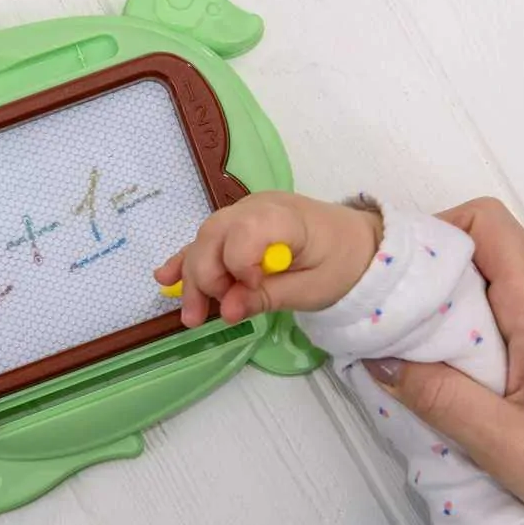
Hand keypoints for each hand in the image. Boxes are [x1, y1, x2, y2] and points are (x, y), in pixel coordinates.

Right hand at [154, 192, 381, 327]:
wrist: (358, 244)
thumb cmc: (341, 264)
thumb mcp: (314, 289)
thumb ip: (269, 297)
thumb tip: (227, 311)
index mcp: (284, 217)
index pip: (244, 232)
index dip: (239, 266)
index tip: (252, 291)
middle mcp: (256, 208)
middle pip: (214, 237)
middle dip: (204, 278)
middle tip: (206, 316)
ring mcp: (243, 213)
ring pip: (204, 241)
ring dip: (192, 278)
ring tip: (190, 316)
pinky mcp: (237, 226)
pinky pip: (207, 241)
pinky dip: (187, 260)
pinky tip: (165, 278)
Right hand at [362, 197, 523, 524]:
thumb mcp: (510, 448)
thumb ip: (440, 399)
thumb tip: (382, 360)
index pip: (486, 223)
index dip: (432, 234)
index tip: (394, 276)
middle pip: (481, 250)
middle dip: (430, 282)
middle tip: (396, 329)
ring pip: (492, 281)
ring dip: (449, 309)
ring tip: (425, 358)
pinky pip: (508, 309)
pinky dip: (472, 329)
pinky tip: (461, 374)